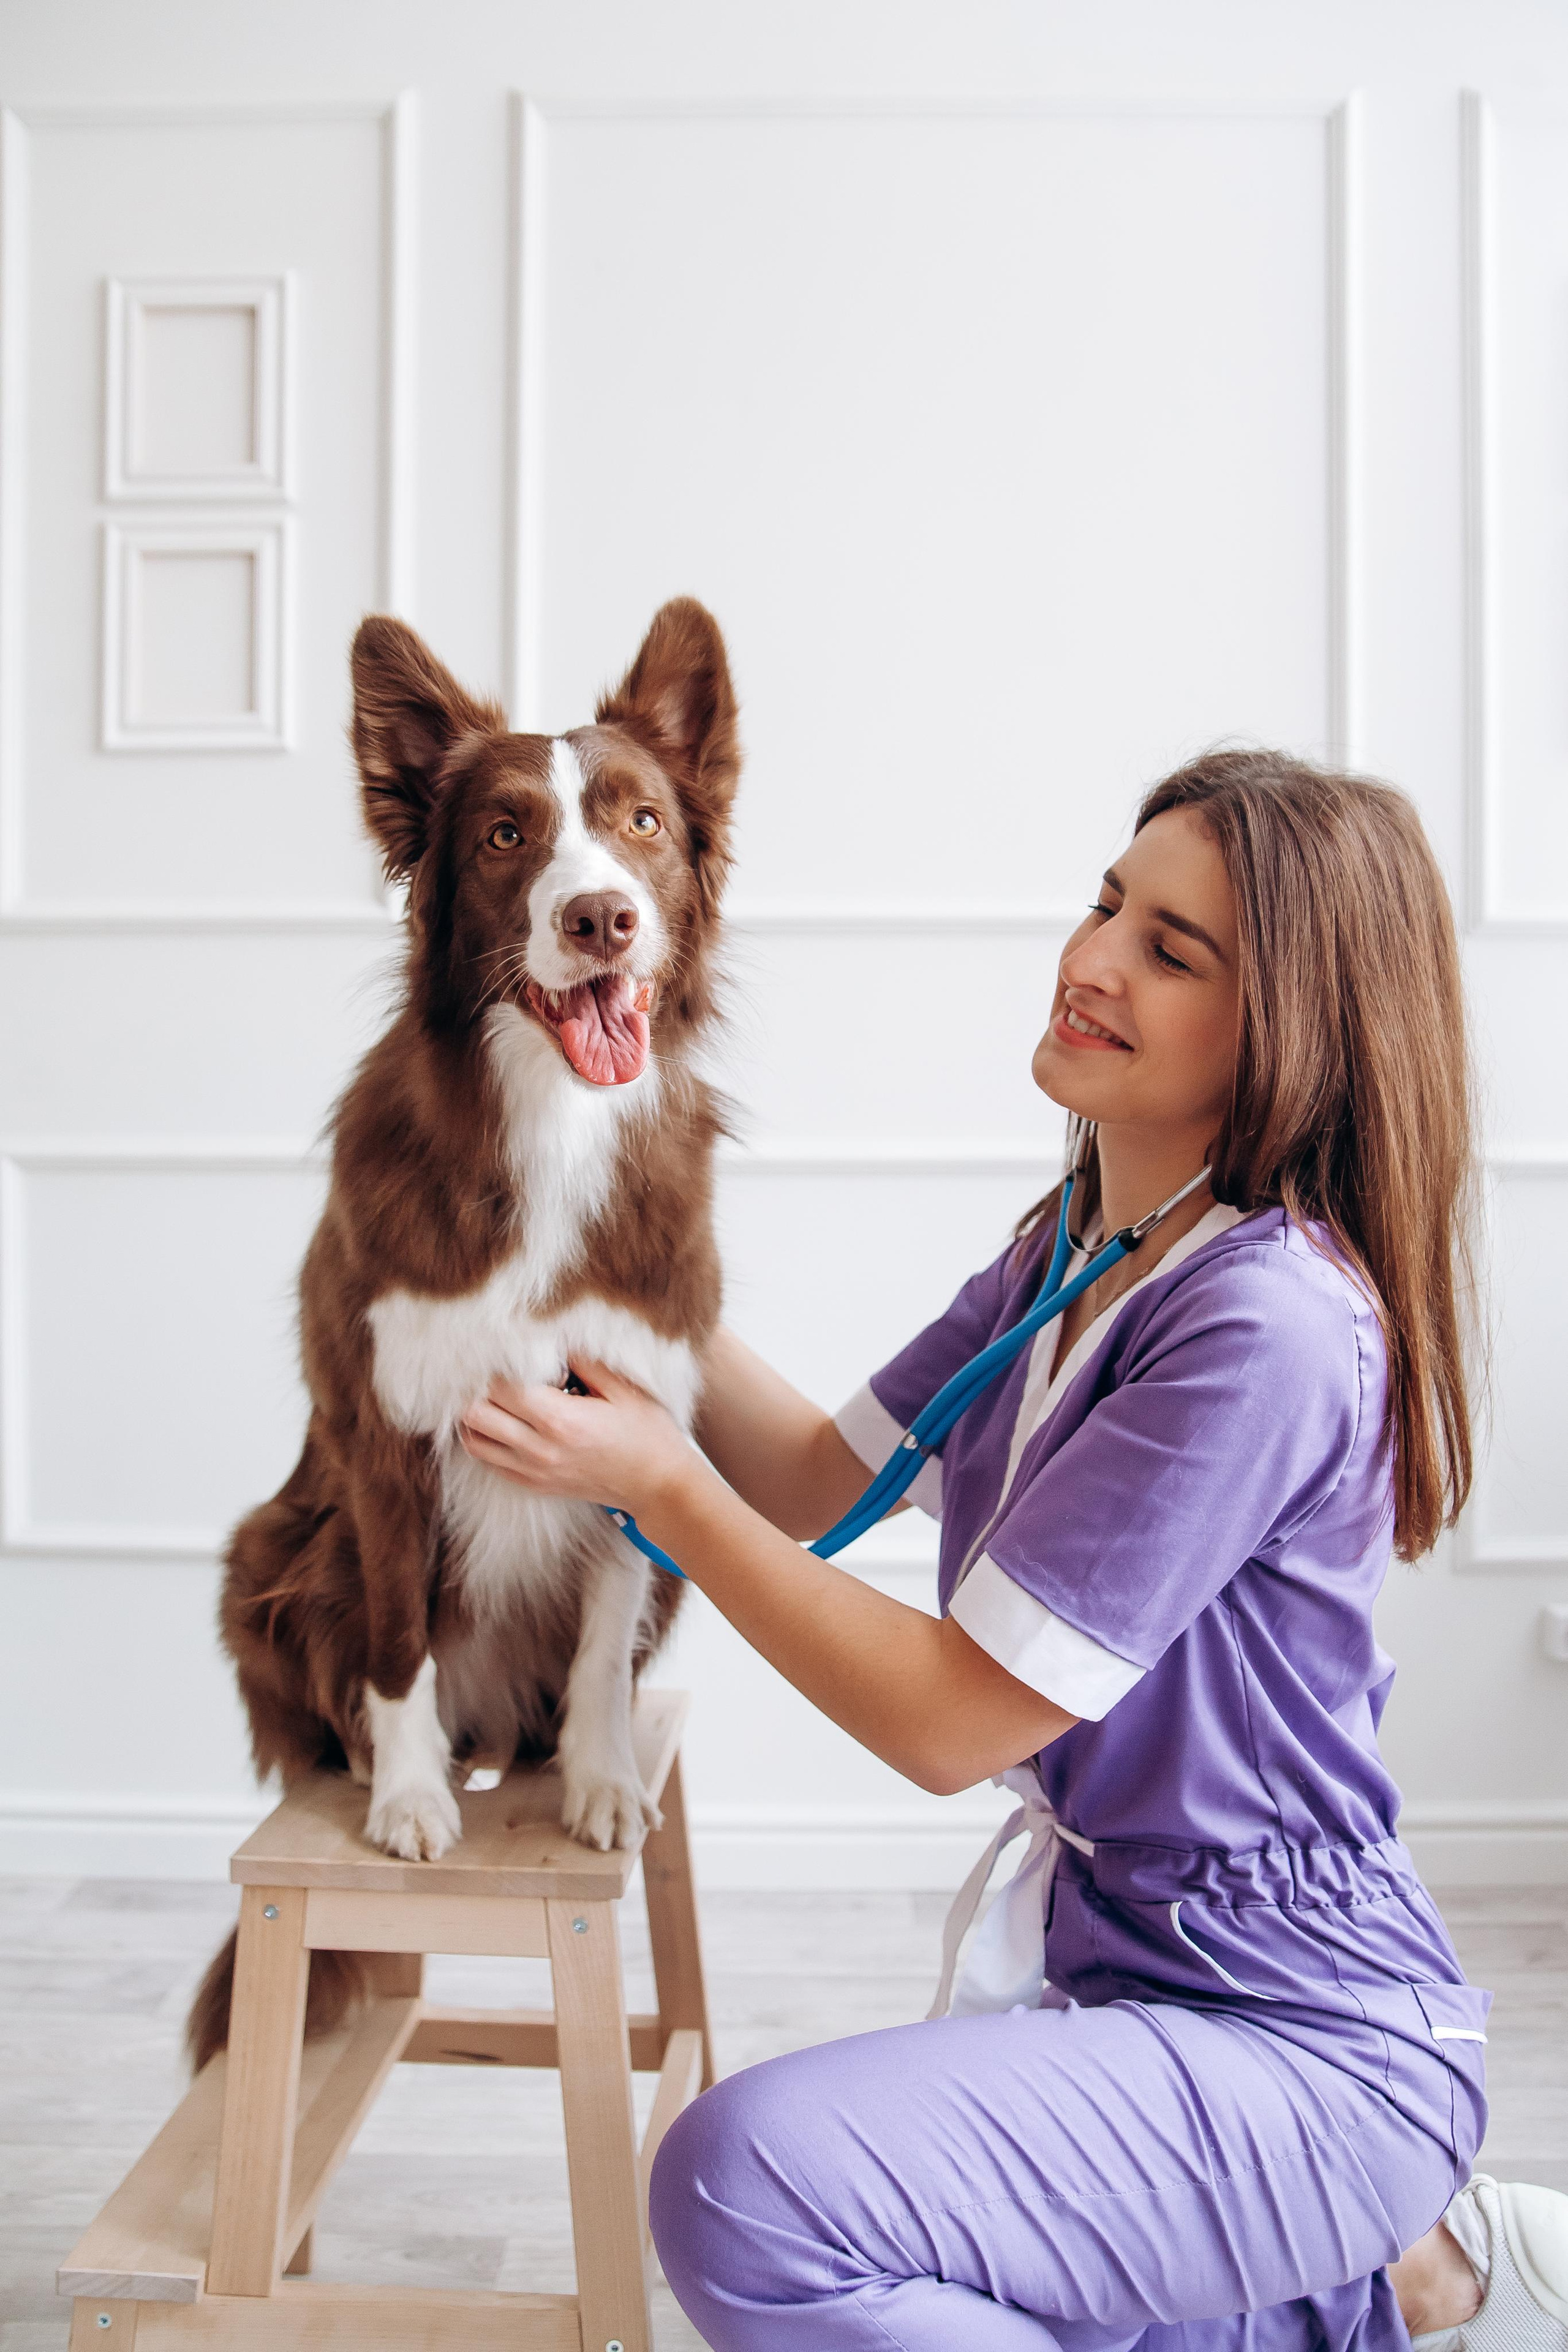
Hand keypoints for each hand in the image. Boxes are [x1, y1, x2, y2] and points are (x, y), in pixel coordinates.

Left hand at [458, 1359, 693, 1514]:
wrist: (657, 1485)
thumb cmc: (646, 1432)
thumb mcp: (623, 1388)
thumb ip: (584, 1361)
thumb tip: (553, 1340)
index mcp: (560, 1420)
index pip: (501, 1387)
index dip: (494, 1365)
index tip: (501, 1349)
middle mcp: (539, 1448)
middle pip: (475, 1414)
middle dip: (477, 1389)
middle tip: (491, 1370)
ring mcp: (533, 1471)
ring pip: (474, 1441)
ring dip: (475, 1415)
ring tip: (491, 1395)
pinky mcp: (534, 1484)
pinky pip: (490, 1461)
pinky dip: (485, 1439)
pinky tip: (500, 1421)